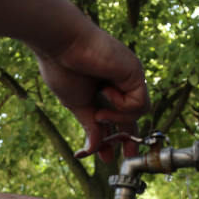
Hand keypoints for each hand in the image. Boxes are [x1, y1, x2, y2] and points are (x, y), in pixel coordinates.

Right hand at [31, 27, 148, 163]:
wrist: (60, 42)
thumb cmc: (62, 66)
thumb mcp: (77, 104)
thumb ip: (89, 125)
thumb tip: (93, 147)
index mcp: (104, 86)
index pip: (114, 116)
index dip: (112, 136)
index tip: (105, 155)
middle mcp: (120, 80)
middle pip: (133, 114)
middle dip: (130, 136)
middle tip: (127, 153)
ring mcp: (129, 75)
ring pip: (138, 112)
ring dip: (118, 118)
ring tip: (99, 112)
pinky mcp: (135, 72)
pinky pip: (139, 103)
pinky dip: (123, 106)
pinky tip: (107, 95)